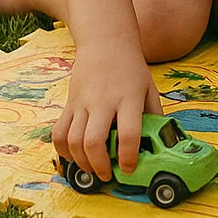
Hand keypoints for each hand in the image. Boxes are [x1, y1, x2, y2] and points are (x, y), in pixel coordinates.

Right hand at [51, 40, 161, 181]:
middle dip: (99, 166)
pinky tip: (74, 156)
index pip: (128, 133)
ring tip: (93, 168)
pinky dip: (63, 150)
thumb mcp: (149, 87)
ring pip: (73, 141)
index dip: (128, 157)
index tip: (129, 168)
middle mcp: (104, 101)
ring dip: (82, 162)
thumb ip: (154, 114)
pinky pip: (58, 133)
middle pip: (94, 141)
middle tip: (107, 175)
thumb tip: (159, 141)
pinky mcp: (69, 103)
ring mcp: (82, 102)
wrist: (106, 42)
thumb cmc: (130, 68)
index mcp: (128, 98)